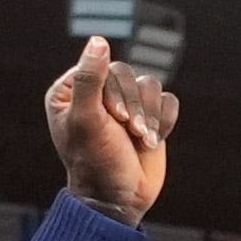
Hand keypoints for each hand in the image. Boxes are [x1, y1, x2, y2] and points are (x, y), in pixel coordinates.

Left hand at [45, 36, 177, 223]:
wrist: (119, 200)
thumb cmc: (96, 163)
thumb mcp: (87, 120)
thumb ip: (90, 79)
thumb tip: (99, 40)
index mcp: (72, 91)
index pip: (103, 67)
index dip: (115, 91)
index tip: (113, 118)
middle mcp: (98, 94)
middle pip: (129, 75)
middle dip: (136, 106)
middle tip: (131, 133)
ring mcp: (126, 106)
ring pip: (151, 87)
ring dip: (151, 116)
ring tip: (143, 141)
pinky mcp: (150, 118)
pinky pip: (168, 102)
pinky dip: (165, 122)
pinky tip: (152, 142)